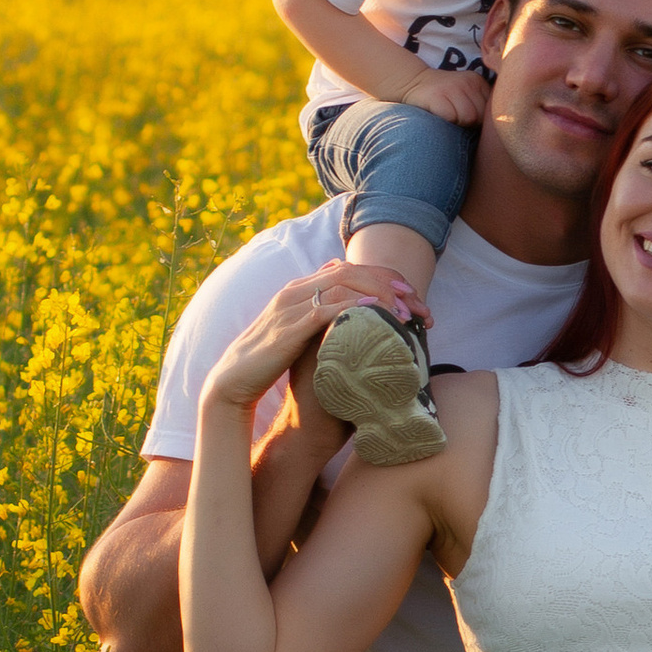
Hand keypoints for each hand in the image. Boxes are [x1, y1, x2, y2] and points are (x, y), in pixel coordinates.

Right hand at [202, 260, 415, 414]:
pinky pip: (325, 309)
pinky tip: (378, 313)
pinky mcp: (288, 328)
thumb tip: (358, 326)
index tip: (412, 295)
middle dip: (390, 284)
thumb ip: (325, 325)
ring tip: (406, 313)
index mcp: (301, 290)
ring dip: (379, 295)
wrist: (232, 382)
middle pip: (352, 271)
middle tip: (419, 304)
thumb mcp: (302, 339)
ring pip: (342, 284)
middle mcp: (296, 291)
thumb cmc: (270, 364)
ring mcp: (291, 307)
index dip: (384, 277)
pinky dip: (354, 307)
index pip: (349, 269)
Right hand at [405, 68, 491, 127]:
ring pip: (468, 118)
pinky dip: (446, 122)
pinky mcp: (438, 96)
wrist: (413, 82)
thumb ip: (481, 105)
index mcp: (478, 81)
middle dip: (470, 123)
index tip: (467, 115)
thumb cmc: (443, 97)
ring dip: (458, 124)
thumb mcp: (465, 94)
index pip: (490, 109)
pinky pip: (452, 118)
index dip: (480, 119)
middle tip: (456, 117)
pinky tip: (439, 115)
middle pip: (480, 115)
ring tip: (448, 117)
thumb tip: (497, 129)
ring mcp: (452, 87)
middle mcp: (467, 82)